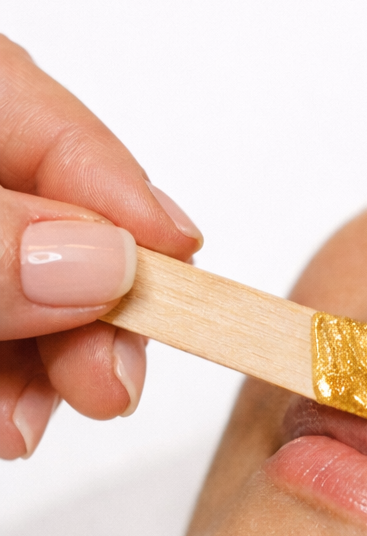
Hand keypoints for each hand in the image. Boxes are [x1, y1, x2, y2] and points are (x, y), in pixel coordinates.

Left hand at [0, 35, 201, 458]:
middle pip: (39, 212)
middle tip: (111, 381)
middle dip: (86, 303)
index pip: (35, 111)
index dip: (118, 190)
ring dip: (43, 361)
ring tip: (32, 424)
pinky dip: (2, 375)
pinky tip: (7, 416)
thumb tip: (102, 263)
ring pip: (13, 284)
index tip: (180, 259)